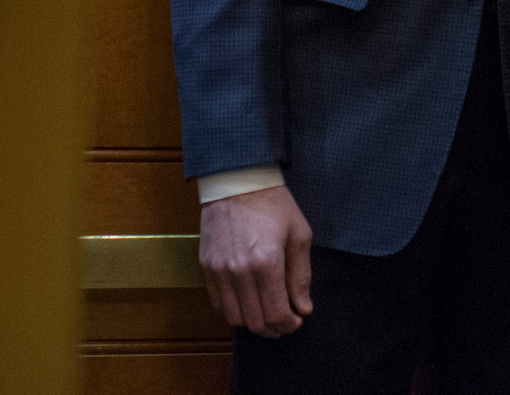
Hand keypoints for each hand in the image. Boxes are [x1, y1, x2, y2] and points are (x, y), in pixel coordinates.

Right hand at [199, 185, 312, 338]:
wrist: (238, 181)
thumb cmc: (273, 204)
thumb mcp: (299, 234)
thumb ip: (301, 275)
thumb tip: (303, 308)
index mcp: (267, 262)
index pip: (276, 313)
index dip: (289, 324)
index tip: (297, 320)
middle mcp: (240, 271)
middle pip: (255, 321)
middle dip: (274, 328)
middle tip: (284, 321)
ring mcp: (219, 270)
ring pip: (234, 318)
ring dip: (252, 322)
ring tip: (265, 312)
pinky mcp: (206, 266)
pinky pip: (218, 302)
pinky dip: (233, 308)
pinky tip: (247, 299)